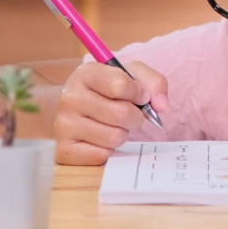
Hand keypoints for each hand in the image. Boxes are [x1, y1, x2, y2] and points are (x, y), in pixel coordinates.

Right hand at [53, 60, 169, 164]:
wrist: (70, 111)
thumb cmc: (105, 91)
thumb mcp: (130, 75)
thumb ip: (154, 83)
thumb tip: (164, 107)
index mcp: (85, 73)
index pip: (121, 85)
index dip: (139, 93)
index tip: (138, 95)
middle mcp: (69, 97)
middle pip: (122, 114)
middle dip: (135, 116)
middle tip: (127, 113)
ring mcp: (63, 125)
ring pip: (115, 137)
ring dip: (122, 133)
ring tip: (111, 124)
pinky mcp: (64, 150)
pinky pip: (103, 155)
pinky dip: (109, 149)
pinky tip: (99, 138)